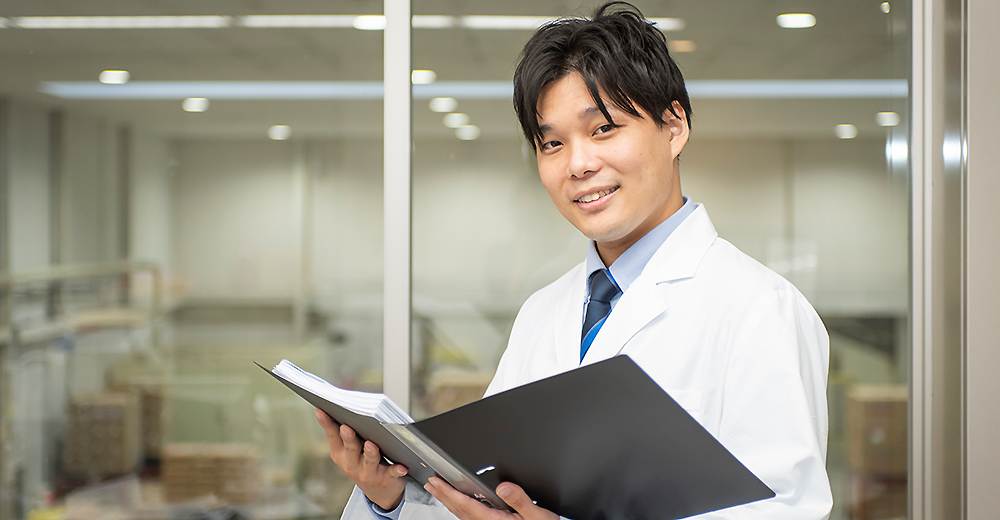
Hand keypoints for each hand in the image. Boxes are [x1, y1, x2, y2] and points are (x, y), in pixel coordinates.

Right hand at [315, 409, 407, 509]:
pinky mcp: (386, 479)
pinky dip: (396, 470)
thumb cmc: (362, 463)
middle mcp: (352, 464)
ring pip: (369, 462)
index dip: (327, 423)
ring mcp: (369, 473)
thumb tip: (341, 406)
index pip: (333, 436)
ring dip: (370, 453)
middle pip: (351, 449)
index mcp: (341, 454)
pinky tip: (402, 467)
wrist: (379, 492)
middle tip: (346, 427)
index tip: (322, 410)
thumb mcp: (348, 451)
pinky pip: (391, 474)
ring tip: (371, 445)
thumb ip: (343, 433)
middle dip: (348, 438)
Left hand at [424, 476, 558, 519]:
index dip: (448, 493)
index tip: (436, 483)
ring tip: (438, 490)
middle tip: (430, 483)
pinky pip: (469, 517)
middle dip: (443, 495)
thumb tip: (503, 487)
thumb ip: (520, 500)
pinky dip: (459, 507)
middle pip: (459, 510)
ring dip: (448, 501)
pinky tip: (457, 503)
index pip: (466, 505)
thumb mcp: (536, 514)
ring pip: (462, 514)